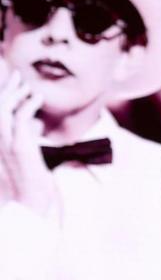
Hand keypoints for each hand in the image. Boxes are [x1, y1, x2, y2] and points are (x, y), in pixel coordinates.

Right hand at [0, 70, 56, 213]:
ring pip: (2, 111)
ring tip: (27, 84)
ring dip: (14, 94)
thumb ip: (23, 139)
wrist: (30, 203)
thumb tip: (32, 124)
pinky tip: (37, 98)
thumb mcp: (24, 157)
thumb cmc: (30, 182)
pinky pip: (21, 120)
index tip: (11, 83)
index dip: (0, 96)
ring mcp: (5, 144)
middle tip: (17, 75)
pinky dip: (28, 105)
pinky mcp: (19, 147)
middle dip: (5, 89)